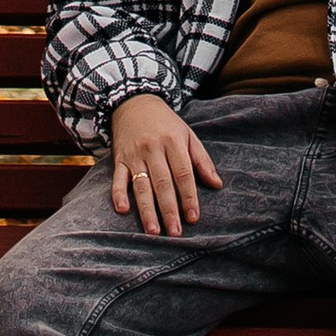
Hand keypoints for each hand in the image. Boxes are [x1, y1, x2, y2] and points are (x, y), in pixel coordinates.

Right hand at [108, 93, 221, 235]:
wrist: (134, 102)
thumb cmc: (166, 124)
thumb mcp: (188, 135)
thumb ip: (202, 161)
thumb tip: (217, 185)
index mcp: (173, 142)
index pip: (183, 174)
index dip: (189, 197)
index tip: (193, 218)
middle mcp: (153, 149)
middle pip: (162, 183)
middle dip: (169, 210)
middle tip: (175, 233)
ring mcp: (134, 155)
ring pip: (141, 185)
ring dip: (147, 209)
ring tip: (153, 231)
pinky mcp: (120, 158)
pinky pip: (118, 178)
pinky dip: (118, 193)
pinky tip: (123, 209)